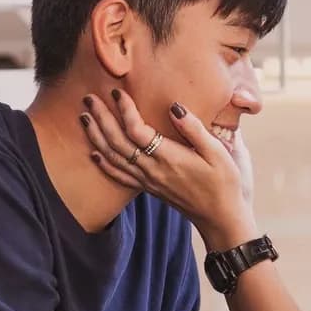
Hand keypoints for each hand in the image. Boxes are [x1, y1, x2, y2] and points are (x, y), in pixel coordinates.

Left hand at [82, 90, 257, 247]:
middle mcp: (153, 170)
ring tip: (85, 118)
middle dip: (101, 118)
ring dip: (97, 137)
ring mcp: (148, 181)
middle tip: (89, 98)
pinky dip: (104, 164)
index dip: (124, 110)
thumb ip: (195, 129)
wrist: (221, 219)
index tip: (117, 92)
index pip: (136, 130)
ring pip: (113, 158)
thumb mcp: (218, 153)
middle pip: (117, 142)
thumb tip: (174, 107)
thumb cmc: (224, 184)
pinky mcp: (149, 189)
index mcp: (169, 158)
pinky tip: (95, 154)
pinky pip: (119, 176)